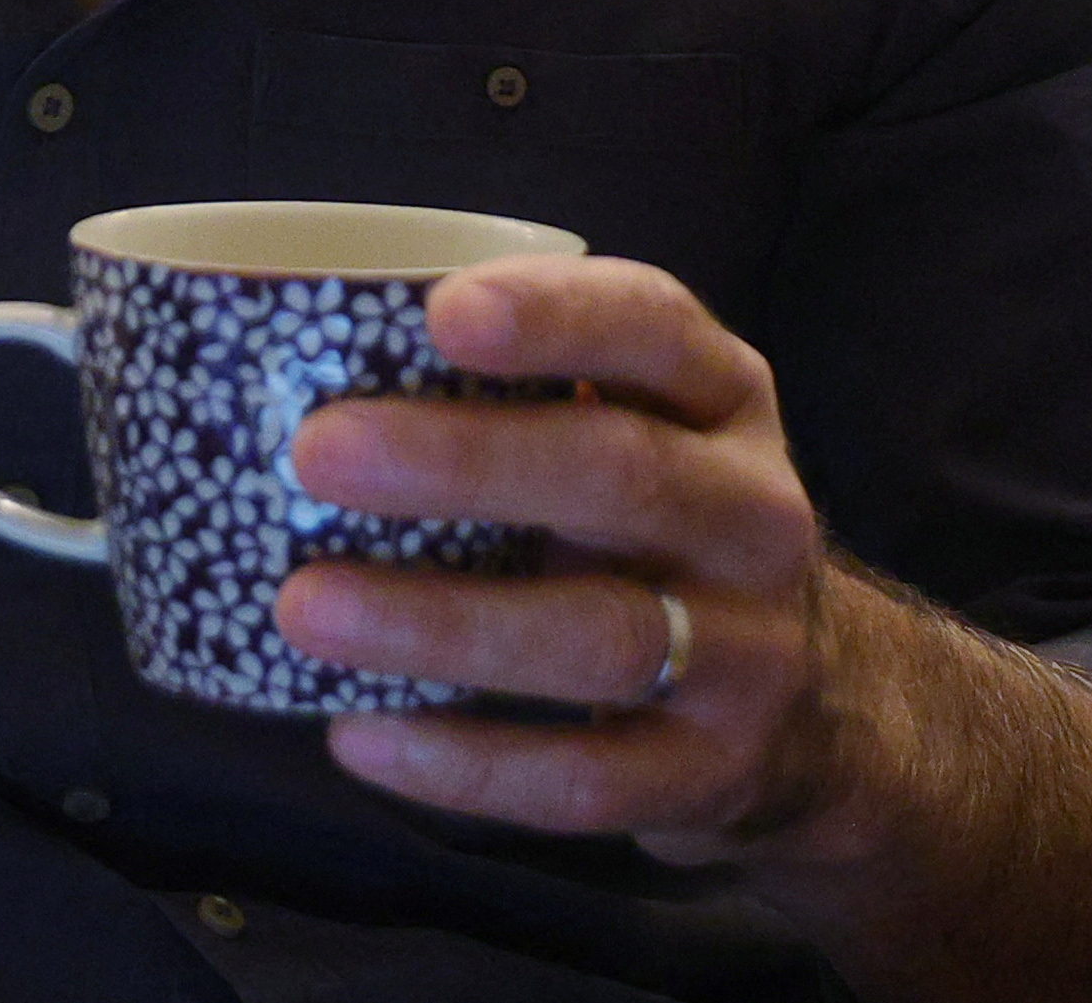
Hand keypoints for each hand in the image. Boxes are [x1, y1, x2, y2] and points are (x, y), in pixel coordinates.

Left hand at [269, 258, 1091, 1002]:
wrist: (817, 703)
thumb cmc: (651, 523)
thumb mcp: (629, 423)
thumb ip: (512, 386)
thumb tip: (274, 356)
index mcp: (721, 399)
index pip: (653, 329)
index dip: (554, 317)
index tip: (440, 312)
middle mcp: (753, 514)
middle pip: (618, 476)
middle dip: (462, 463)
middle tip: (315, 451)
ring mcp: (748, 651)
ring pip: (597, 636)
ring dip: (442, 624)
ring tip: (303, 608)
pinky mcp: (712, 772)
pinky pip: (584, 778)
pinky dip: (464, 763)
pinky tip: (356, 734)